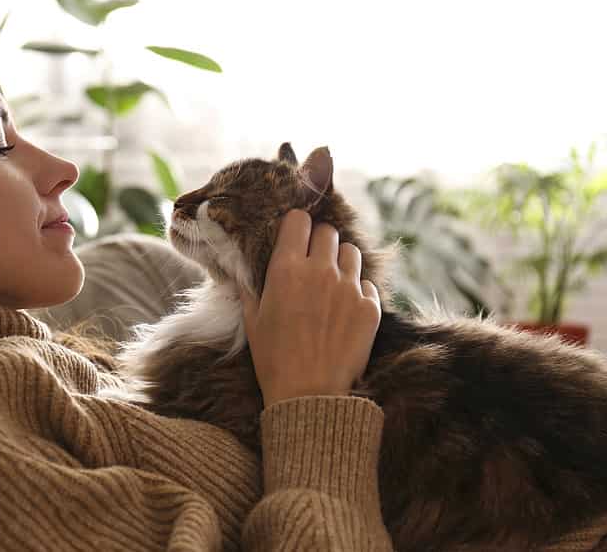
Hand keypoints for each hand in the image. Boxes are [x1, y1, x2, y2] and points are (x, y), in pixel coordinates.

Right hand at [239, 209, 380, 407]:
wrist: (309, 395)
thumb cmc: (273, 359)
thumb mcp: (252, 320)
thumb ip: (250, 287)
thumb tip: (244, 269)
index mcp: (286, 269)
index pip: (298, 220)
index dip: (295, 225)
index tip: (294, 236)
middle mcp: (320, 271)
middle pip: (327, 231)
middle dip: (319, 241)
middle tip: (312, 260)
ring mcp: (349, 288)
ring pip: (351, 252)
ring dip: (341, 261)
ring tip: (331, 282)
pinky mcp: (371, 307)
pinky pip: (367, 283)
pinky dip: (357, 290)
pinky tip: (345, 309)